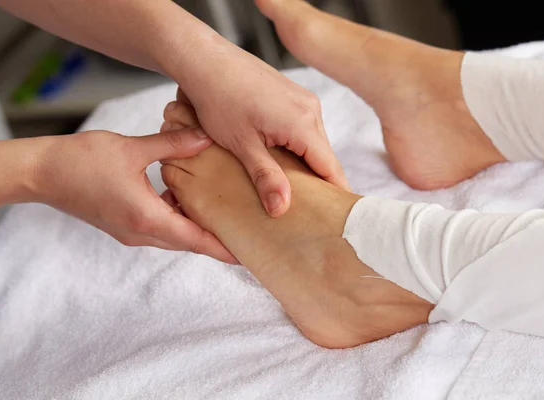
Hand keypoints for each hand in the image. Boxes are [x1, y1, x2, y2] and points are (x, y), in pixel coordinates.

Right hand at [33, 129, 235, 262]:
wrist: (42, 172)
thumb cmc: (82, 160)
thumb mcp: (133, 148)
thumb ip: (173, 144)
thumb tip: (205, 137)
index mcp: (146, 218)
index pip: (195, 240)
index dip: (223, 248)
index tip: (246, 254)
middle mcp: (140, 232)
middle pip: (188, 242)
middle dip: (216, 241)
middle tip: (243, 234)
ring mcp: (130, 232)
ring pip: (173, 236)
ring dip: (196, 230)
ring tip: (223, 217)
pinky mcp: (123, 224)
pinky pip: (159, 228)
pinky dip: (177, 219)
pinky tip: (187, 199)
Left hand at [167, 40, 349, 216]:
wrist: (205, 59)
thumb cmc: (218, 98)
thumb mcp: (241, 144)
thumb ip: (265, 177)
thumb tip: (282, 209)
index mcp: (302, 123)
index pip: (330, 168)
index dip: (335, 195)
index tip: (338, 218)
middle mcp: (310, 109)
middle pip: (324, 157)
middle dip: (319, 184)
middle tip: (313, 214)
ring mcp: (303, 100)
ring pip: (314, 143)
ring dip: (307, 166)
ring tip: (298, 193)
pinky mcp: (293, 96)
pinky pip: (304, 129)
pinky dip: (299, 149)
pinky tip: (284, 163)